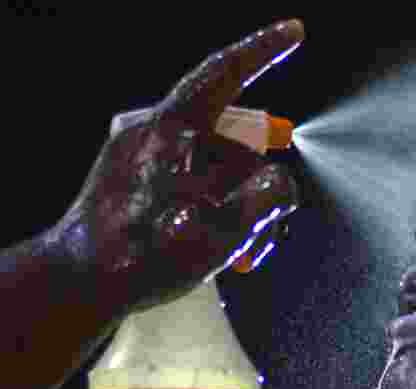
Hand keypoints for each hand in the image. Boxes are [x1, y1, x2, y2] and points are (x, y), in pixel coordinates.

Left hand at [52, 20, 304, 312]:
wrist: (78, 285)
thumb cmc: (140, 258)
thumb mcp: (217, 233)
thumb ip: (262, 201)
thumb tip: (282, 184)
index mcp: (169, 129)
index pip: (224, 74)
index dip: (264, 50)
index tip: (295, 32)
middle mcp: (154, 133)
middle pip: (232, 139)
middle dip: (260, 183)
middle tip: (274, 217)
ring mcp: (145, 157)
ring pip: (218, 167)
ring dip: (242, 206)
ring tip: (248, 250)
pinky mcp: (140, 182)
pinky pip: (195, 182)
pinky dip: (218, 208)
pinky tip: (230, 247)